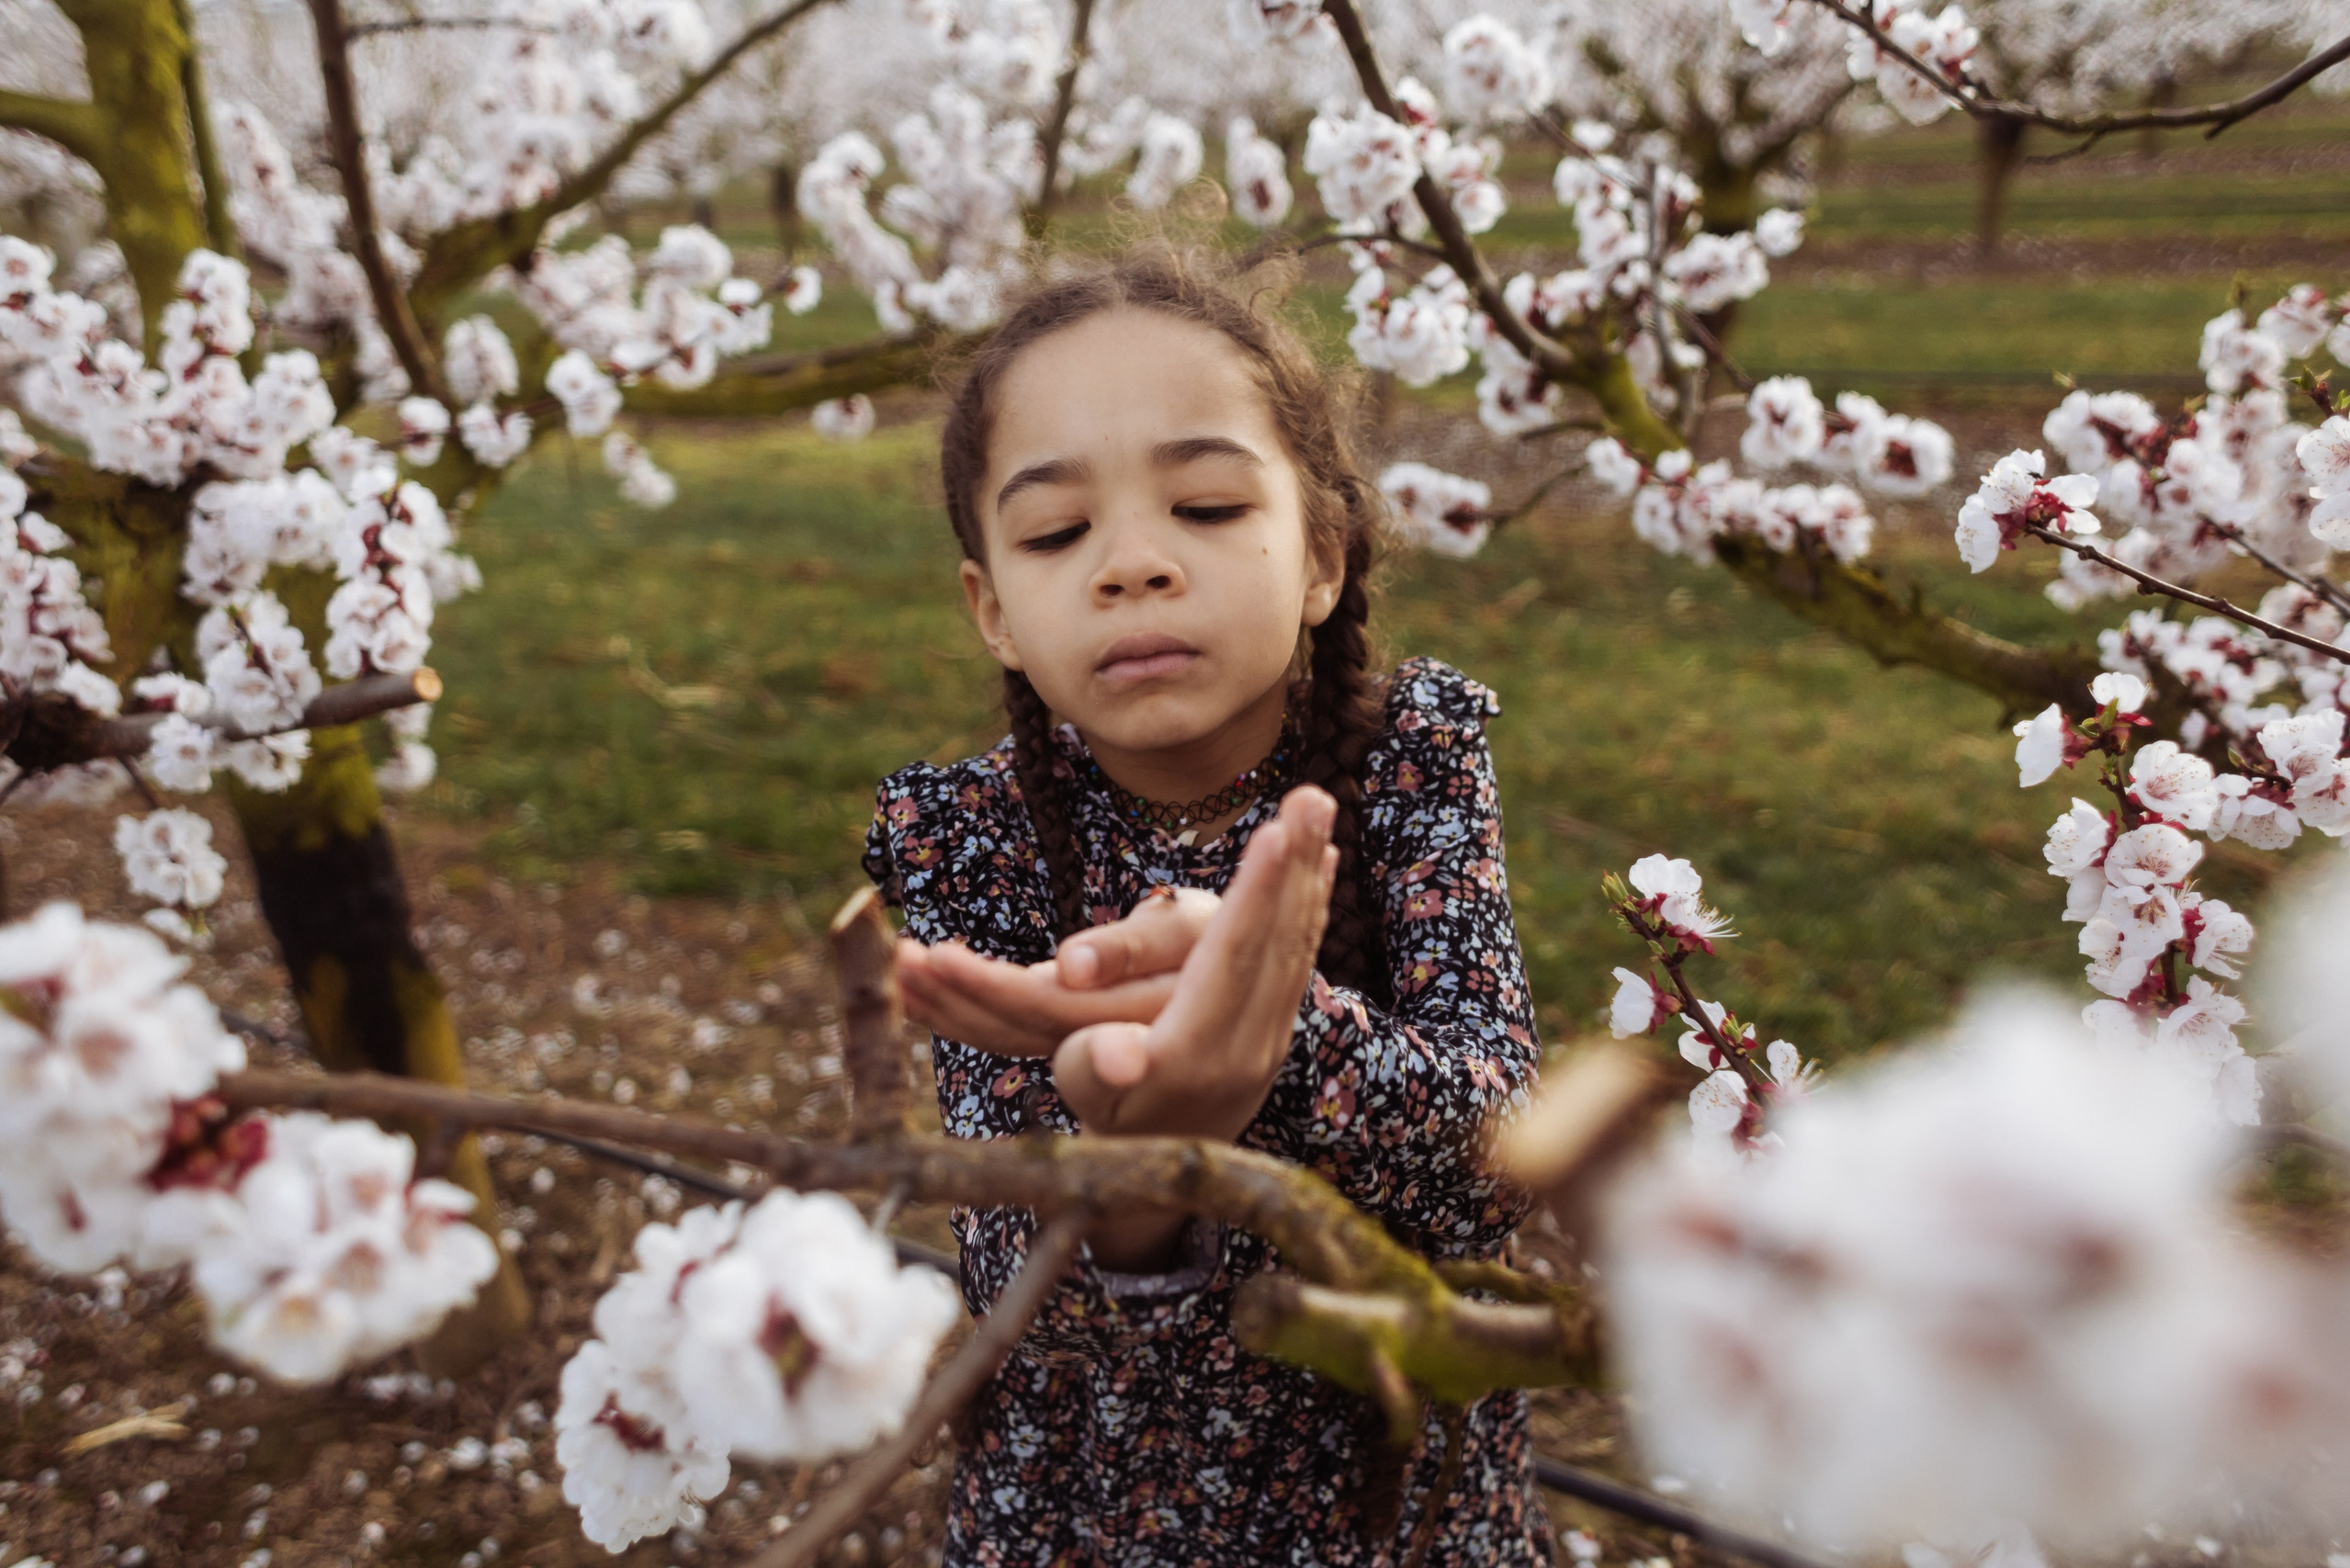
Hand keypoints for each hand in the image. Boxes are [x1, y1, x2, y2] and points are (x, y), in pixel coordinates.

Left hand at [898, 886, 1220, 1055]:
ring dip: (947, 1002)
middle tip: (897, 957)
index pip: (1045, 1007)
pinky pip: (1011, 1031)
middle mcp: (1106, 1040)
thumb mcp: (1192, 927)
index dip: (986, 986)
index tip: (933, 958)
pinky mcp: (1077, 1035)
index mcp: (1134, 1014)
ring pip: (1007, 1033)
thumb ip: (1135, 946)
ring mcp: (1089, 1044)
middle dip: (952, 992)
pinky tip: (922, 990)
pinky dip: (965, 1009)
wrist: (1254, 988)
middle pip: (1014, 1025)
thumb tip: (1069, 969)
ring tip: (897, 963)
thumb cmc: (1224, 932)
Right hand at [1049, 786, 1337, 1142]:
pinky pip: (1298, 956)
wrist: (1155, 1172)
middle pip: (1275, 941)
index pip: (1233, 958)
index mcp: (1196, 1050)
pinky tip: (1321, 861)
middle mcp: (1247, 1043)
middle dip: (1294, 866)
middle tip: (1312, 797)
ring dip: (1309, 874)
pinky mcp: (1276, 1029)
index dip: (1256, 895)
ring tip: (1320, 808)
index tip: (1276, 833)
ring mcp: (1270, 1037)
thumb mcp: (1085, 1096)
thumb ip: (1096, 1067)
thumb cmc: (1104, 1120)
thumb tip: (1117, 1055)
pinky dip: (1310, 905)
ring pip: (1296, 943)